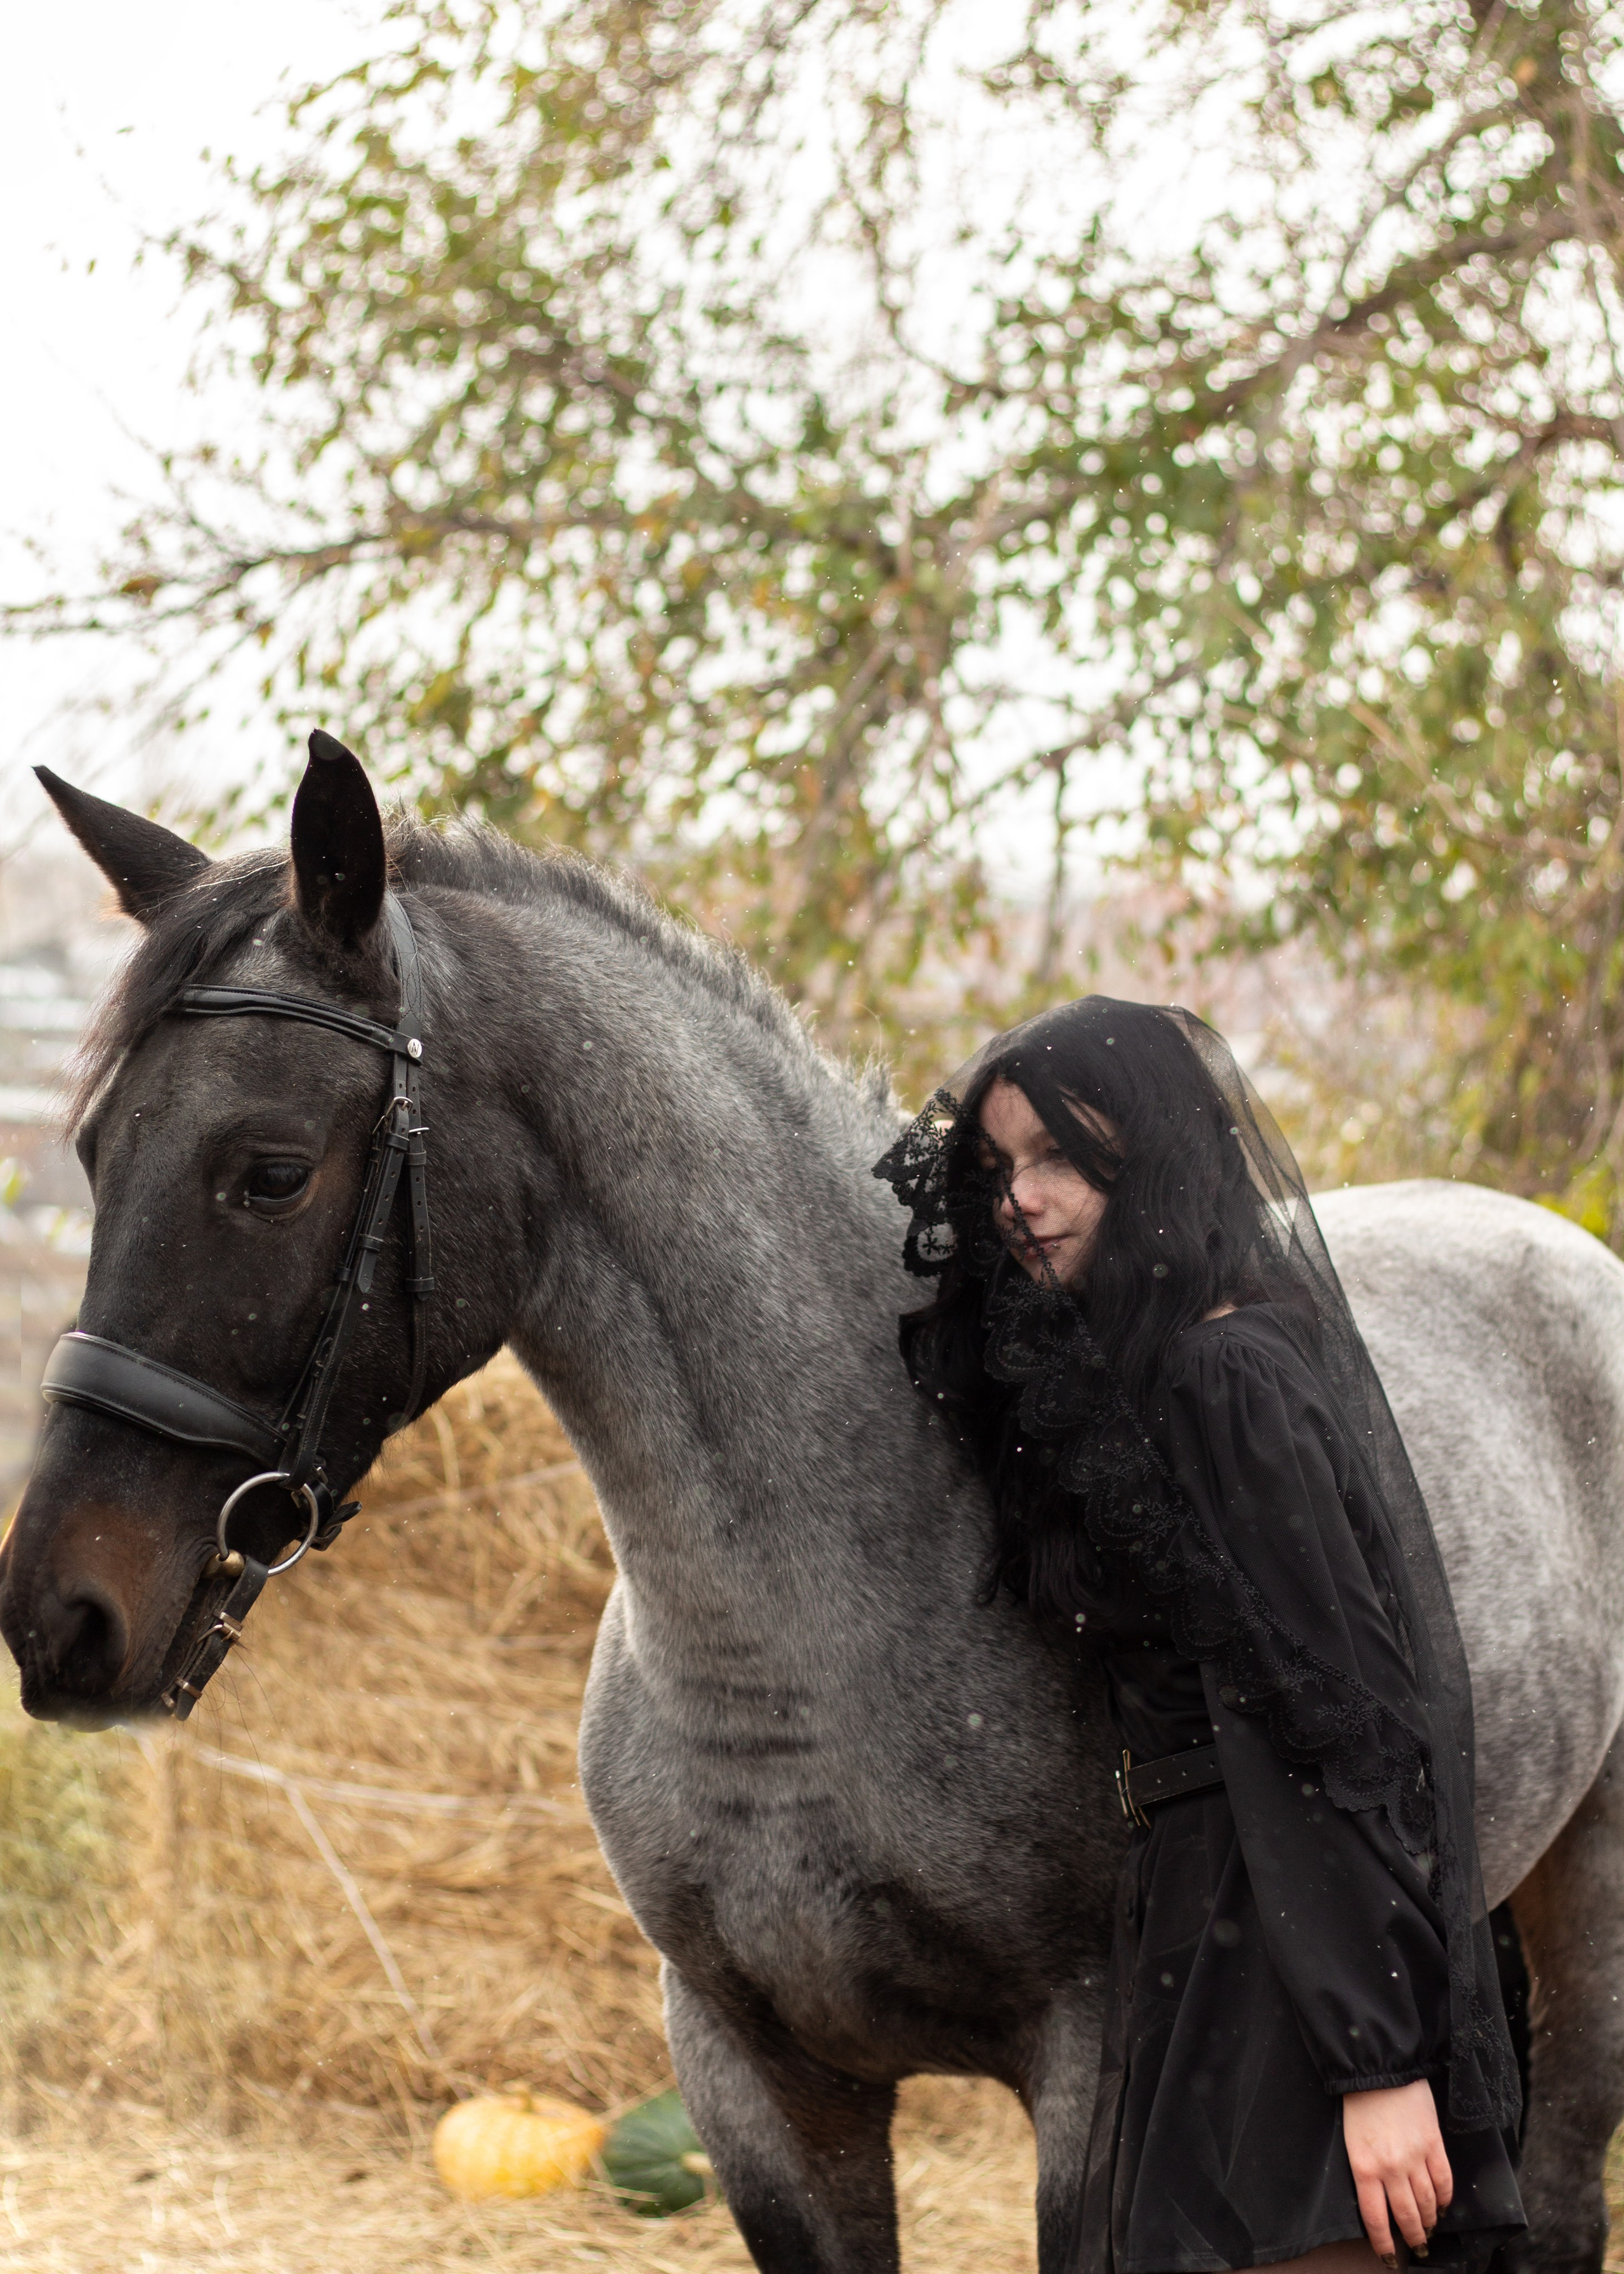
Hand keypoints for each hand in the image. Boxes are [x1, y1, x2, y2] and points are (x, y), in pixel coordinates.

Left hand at [1343, 2079, 1452, 2264]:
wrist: (1380, 2069)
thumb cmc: (1359, 2103)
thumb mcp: (1352, 2141)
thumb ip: (1366, 2171)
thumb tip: (1380, 2199)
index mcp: (1364, 2168)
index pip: (1376, 2219)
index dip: (1385, 2244)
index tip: (1390, 2258)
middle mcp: (1390, 2169)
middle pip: (1407, 2216)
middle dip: (1413, 2237)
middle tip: (1418, 2247)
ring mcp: (1414, 2157)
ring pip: (1427, 2203)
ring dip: (1430, 2220)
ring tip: (1430, 2229)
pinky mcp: (1433, 2144)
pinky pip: (1443, 2181)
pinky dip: (1445, 2198)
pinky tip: (1442, 2205)